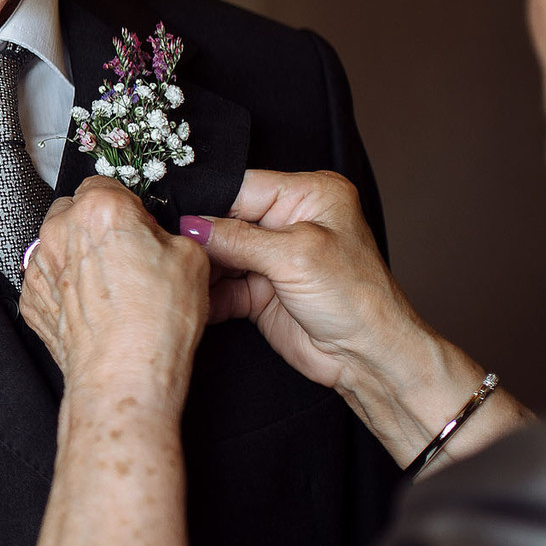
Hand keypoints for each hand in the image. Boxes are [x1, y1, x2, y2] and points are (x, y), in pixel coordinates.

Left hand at [22, 177, 210, 410]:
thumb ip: (167, 232)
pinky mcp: (30, 298)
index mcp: (100, 208)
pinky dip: (64, 288)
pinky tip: (92, 307)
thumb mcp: (191, 258)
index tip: (138, 225)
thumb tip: (157, 235)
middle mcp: (60, 231)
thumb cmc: (156, 321)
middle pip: (75, 211)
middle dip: (97, 227)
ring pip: (58, 245)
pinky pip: (48, 280)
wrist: (123, 375)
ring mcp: (40, 266)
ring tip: (110, 288)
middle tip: (125, 255)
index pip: (105, 183)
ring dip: (78, 256)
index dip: (126, 205)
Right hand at [190, 171, 410, 393]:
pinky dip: (208, 295)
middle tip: (175, 253)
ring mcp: (273, 257)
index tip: (175, 220)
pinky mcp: (261, 291)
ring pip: (219, 256)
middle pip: (225, 221)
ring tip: (181, 278)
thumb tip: (191, 226)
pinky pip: (223, 287)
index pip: (242, 187)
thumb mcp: (296, 256)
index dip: (208, 204)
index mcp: (309, 195)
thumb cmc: (358, 298)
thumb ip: (238, 239)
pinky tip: (192, 299)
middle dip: (202, 240)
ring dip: (201, 270)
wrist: (370, 357)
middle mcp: (290, 221)